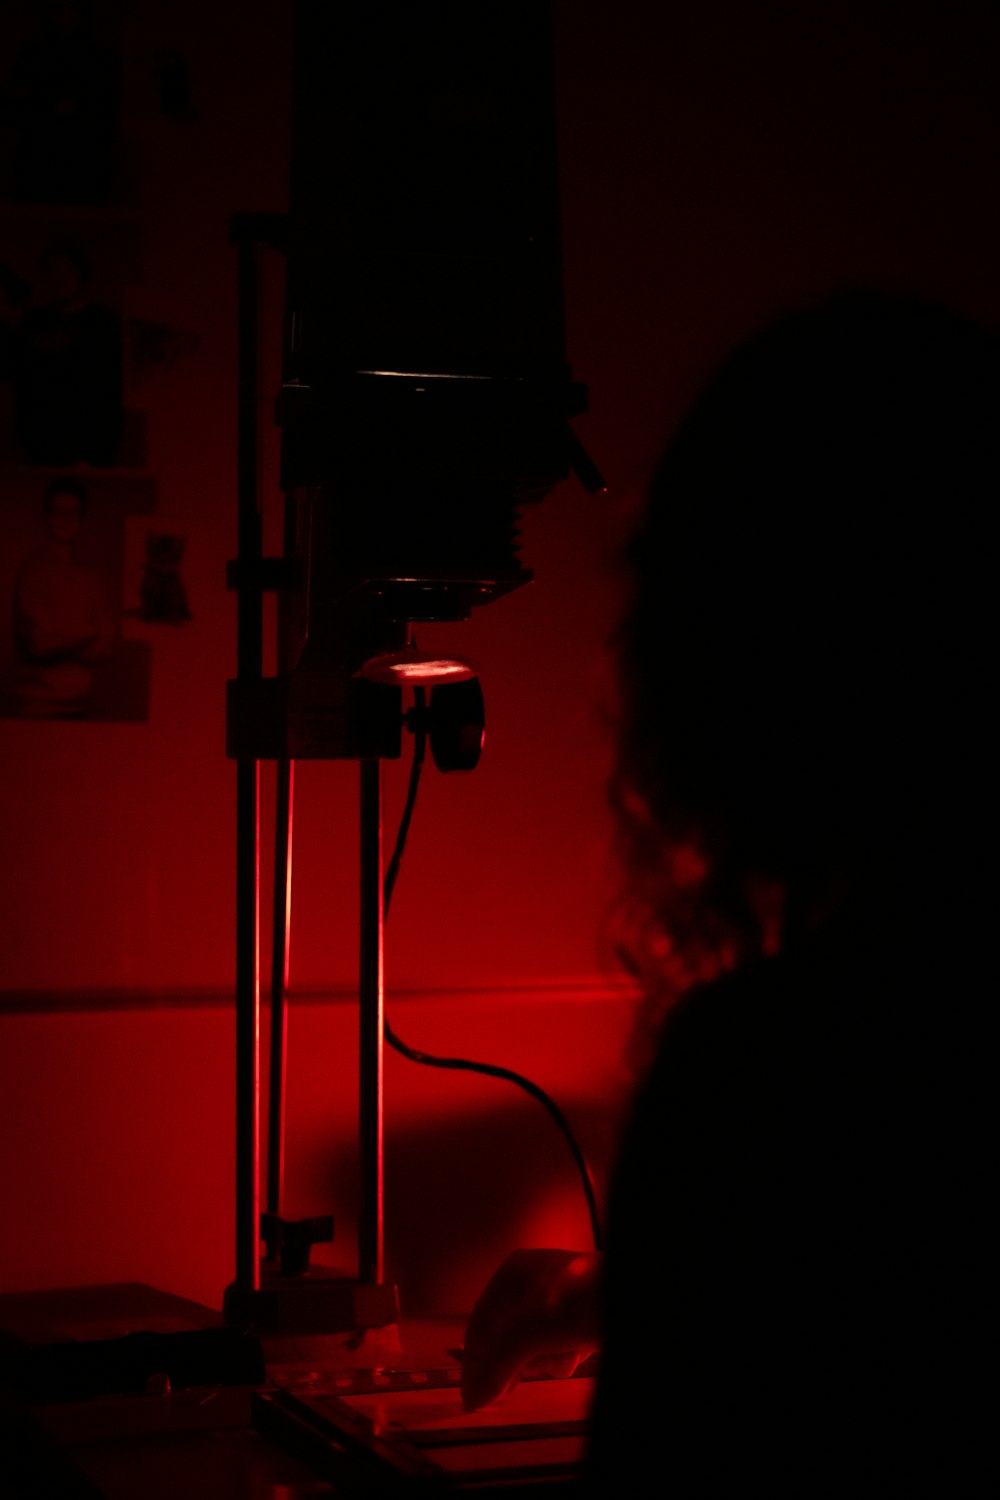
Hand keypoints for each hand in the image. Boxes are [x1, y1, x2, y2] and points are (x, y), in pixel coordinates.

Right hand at [460, 1248, 601, 1410]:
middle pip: (507, 1335)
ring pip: (534, 1342)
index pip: (480, 1323)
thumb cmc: (582, 1298)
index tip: (474, 1393)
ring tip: (552, 1365)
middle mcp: (532, 1282)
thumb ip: (498, 1365)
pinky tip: (571, 1360)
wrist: (628, 1297)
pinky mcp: (579, 1316)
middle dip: (511, 1364)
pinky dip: (561, 1356)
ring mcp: (557, 1298)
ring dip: (540, 1361)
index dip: (475, 1361)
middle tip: (507, 1392)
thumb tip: (473, 1396)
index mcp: (513, 1273)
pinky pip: (558, 1343)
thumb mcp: (531, 1331)